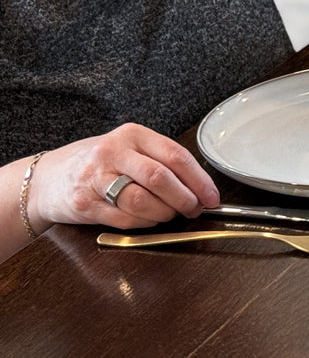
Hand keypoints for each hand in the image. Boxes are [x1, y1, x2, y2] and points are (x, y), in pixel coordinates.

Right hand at [26, 123, 219, 232]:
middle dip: (185, 198)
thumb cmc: (99, 163)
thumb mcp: (129, 148)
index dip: (199, 179)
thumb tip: (200, 186)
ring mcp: (96, 179)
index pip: (175, 155)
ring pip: (143, 201)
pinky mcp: (86, 204)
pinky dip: (144, 223)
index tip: (212, 196)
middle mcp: (113, 153)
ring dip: (165, 213)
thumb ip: (161, 160)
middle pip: (160, 178)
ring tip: (170, 214)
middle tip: (195, 209)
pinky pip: (125, 219)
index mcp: (132, 135)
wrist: (47, 179)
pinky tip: (148, 219)